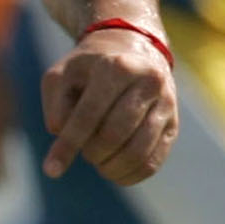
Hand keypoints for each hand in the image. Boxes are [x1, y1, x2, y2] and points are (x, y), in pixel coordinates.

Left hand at [40, 25, 177, 185]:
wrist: (133, 49)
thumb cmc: (89, 68)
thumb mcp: (63, 74)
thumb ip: (56, 104)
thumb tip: (61, 133)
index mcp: (116, 67)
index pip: (89, 114)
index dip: (68, 145)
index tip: (51, 171)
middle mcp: (148, 82)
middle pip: (115, 134)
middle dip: (91, 153)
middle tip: (83, 152)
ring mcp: (166, 103)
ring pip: (138, 151)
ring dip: (110, 167)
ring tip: (97, 162)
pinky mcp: (173, 124)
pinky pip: (154, 160)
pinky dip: (131, 174)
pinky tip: (114, 173)